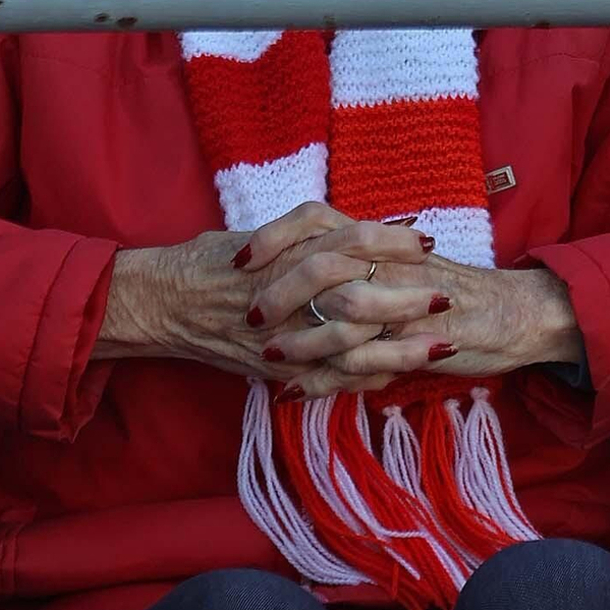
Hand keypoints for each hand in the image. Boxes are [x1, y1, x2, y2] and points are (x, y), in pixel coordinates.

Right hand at [100, 203, 429, 381]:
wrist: (162, 302)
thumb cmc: (209, 260)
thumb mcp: (262, 234)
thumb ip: (307, 234)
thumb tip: (360, 232)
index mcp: (287, 250)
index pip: (352, 239)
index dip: (393, 240)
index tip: (427, 240)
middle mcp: (287, 292)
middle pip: (359, 293)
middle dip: (407, 297)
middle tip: (447, 295)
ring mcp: (282, 335)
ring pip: (350, 343)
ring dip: (399, 345)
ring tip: (440, 344)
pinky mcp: (274, 369)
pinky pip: (327, 377)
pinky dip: (362, 377)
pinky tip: (395, 376)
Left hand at [257, 253, 582, 401]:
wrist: (510, 313)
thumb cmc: (448, 287)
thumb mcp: (399, 263)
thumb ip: (357, 258)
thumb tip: (300, 258)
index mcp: (379, 241)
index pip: (317, 221)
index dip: (275, 237)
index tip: (239, 257)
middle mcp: (389, 264)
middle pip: (322, 266)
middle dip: (279, 291)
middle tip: (247, 313)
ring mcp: (404, 304)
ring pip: (340, 317)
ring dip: (299, 340)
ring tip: (264, 357)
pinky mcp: (417, 343)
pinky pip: (364, 362)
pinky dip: (325, 380)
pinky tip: (294, 392)